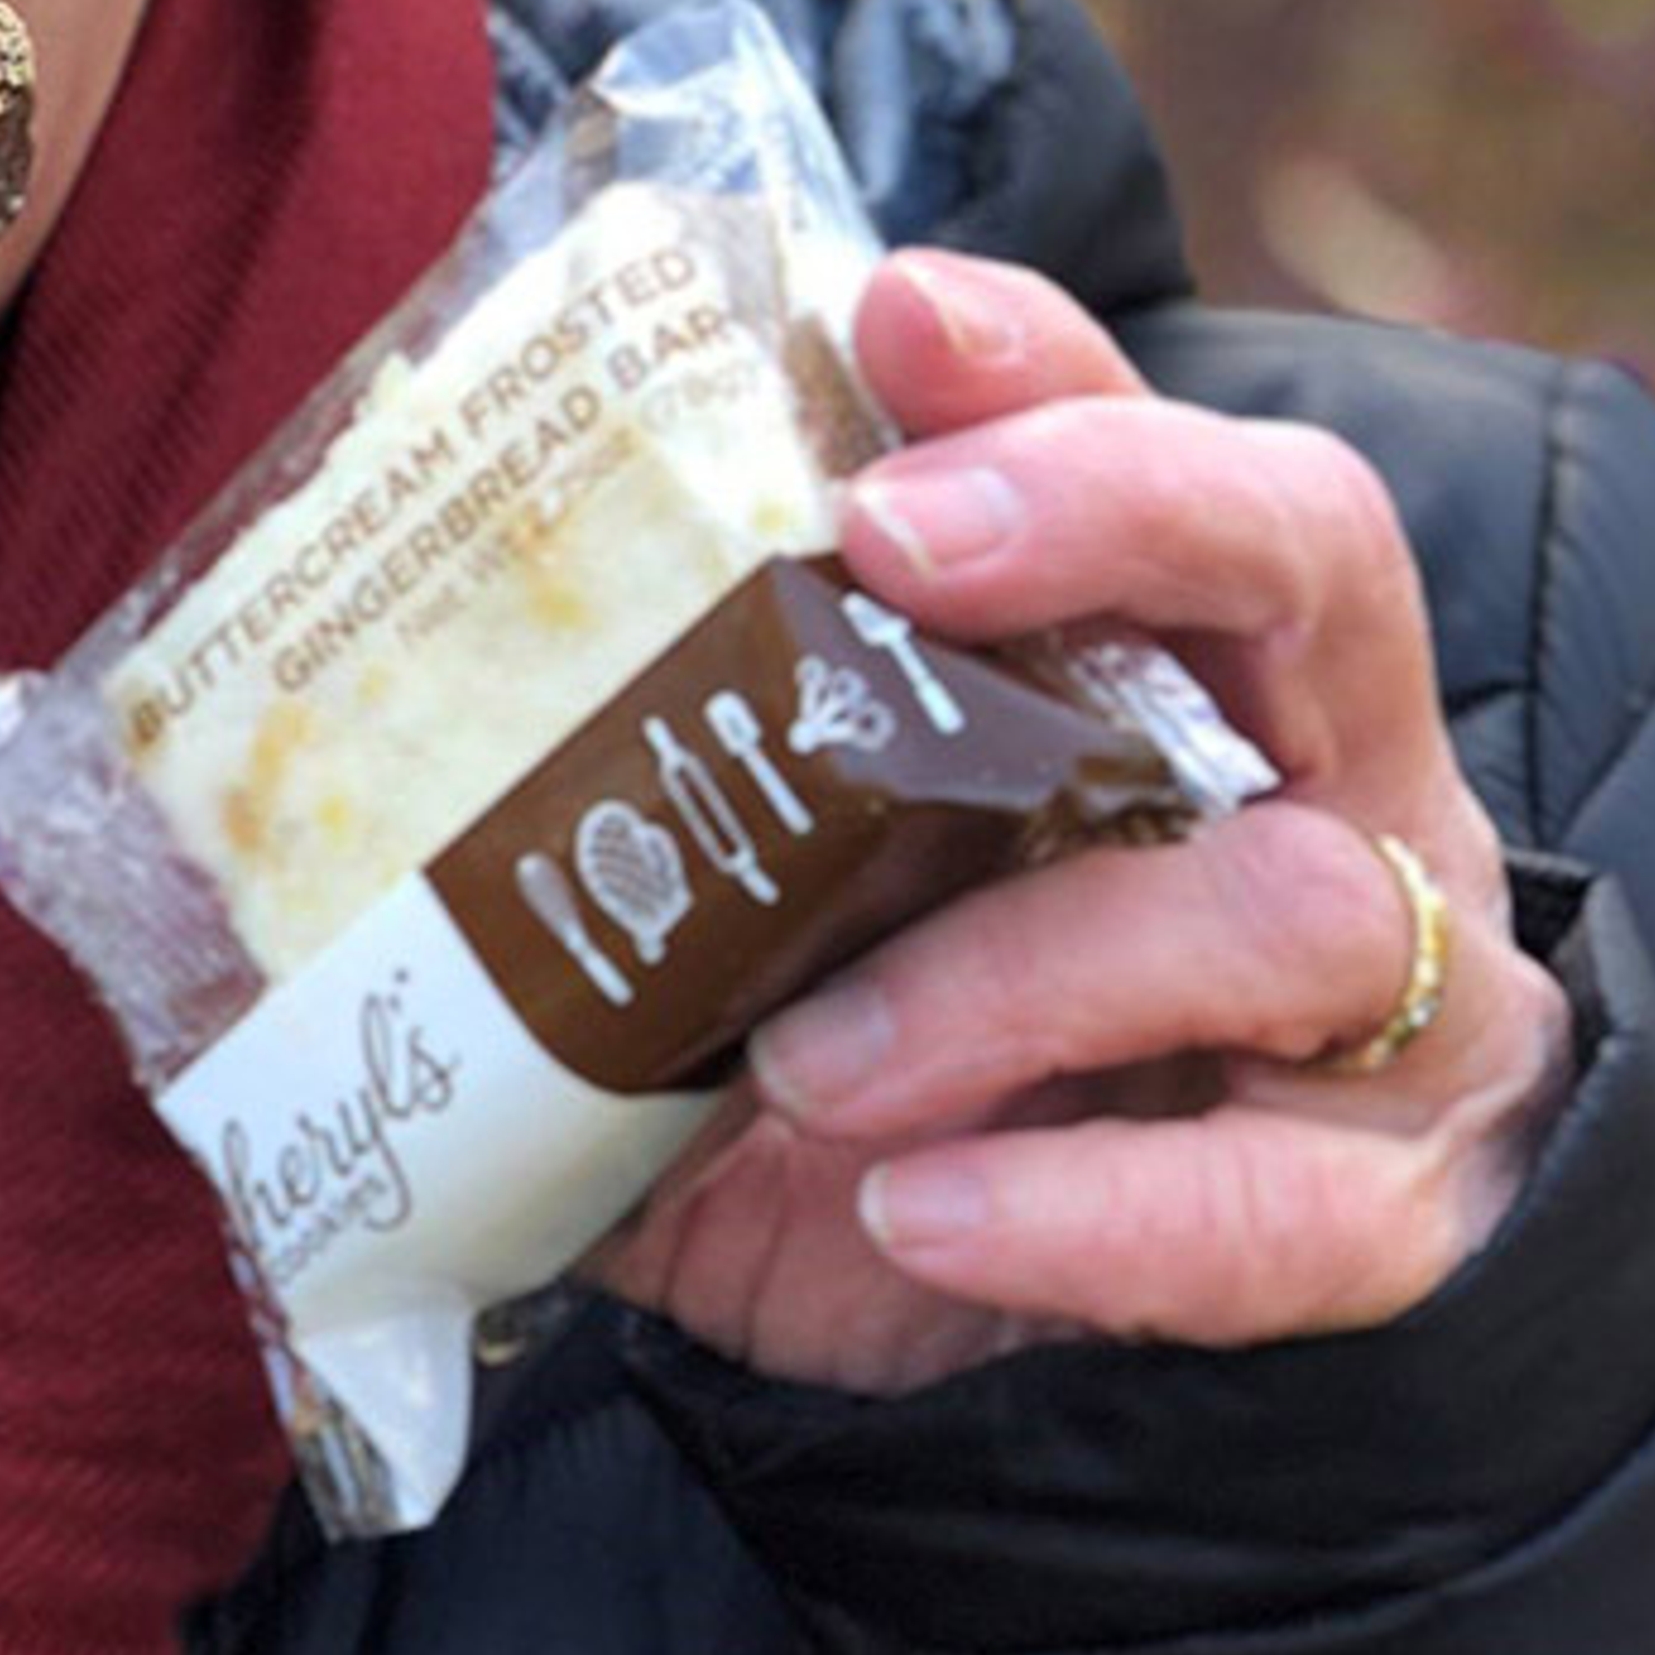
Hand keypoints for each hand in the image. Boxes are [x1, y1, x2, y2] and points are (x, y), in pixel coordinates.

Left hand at [594, 250, 1569, 1393]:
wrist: (1040, 1329)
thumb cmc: (881, 1065)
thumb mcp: (725, 938)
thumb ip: (581, 860)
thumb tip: (276, 847)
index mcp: (1152, 648)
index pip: (1129, 428)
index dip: (1027, 361)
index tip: (885, 324)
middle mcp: (1302, 767)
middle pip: (1299, 545)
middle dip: (1106, 508)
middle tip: (896, 545)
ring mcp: (1375, 989)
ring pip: (1281, 900)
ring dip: (1021, 966)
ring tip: (807, 1061)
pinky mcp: (1378, 1208)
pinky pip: (1273, 1206)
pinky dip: (1086, 1210)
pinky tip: (917, 1214)